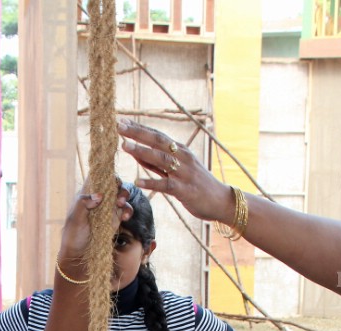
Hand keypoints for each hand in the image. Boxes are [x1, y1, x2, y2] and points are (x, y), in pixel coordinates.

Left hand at [56, 182, 134, 272]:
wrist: (79, 254)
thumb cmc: (73, 235)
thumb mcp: (75, 219)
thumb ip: (84, 203)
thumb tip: (99, 195)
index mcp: (86, 193)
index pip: (97, 176)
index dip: (104, 171)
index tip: (110, 176)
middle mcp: (98, 197)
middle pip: (113, 183)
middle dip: (118, 185)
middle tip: (118, 196)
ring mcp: (108, 207)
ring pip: (121, 194)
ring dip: (124, 196)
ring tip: (121, 205)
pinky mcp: (115, 218)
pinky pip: (125, 209)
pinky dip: (128, 210)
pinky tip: (125, 217)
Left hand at [117, 118, 231, 223]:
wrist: (221, 200)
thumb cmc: (196, 184)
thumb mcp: (178, 168)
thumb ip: (157, 162)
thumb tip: (136, 152)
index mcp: (180, 150)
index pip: (157, 135)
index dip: (140, 127)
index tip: (122, 120)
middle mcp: (182, 157)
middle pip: (158, 141)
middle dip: (138, 133)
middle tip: (119, 126)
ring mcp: (184, 172)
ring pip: (161, 159)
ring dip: (142, 152)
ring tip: (124, 146)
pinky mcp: (185, 190)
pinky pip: (166, 184)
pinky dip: (151, 182)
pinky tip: (137, 182)